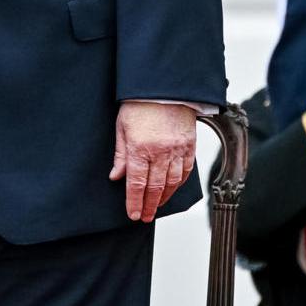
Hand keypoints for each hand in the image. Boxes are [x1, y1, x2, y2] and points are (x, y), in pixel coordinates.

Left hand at [109, 102, 196, 221]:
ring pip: (172, 183)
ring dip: (164, 198)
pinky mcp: (189, 146)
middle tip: (144, 217)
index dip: (134, 202)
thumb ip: (120, 155)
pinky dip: (179, 184)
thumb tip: (116, 177)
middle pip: (155, 187)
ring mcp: (176, 150)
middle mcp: (160, 152)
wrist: (165, 88)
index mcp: (140, 148)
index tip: (133, 214)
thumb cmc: (139, 105)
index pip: (136, 183)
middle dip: (149, 205)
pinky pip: (185, 171)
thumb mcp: (122, 127)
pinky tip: (173, 189)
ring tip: (157, 207)